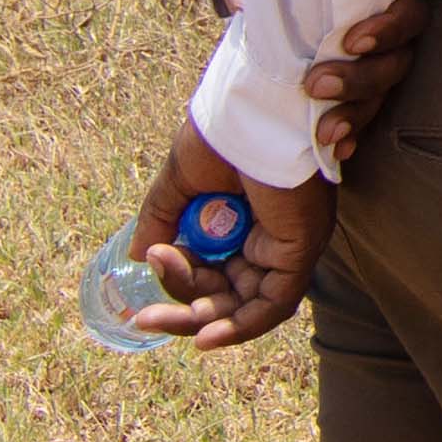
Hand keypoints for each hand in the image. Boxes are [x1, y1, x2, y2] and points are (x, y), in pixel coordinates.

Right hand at [125, 110, 332, 353]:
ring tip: (158, 320)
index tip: (150, 265)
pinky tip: (204, 335)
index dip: (179, 279)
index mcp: (246, 222)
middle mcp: (271, 238)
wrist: (250, 107)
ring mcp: (288, 244)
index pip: (213, 270)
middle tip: (145, 318)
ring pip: (246, 305)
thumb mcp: (180, 184)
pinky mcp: (301, 247)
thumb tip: (140, 260)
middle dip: (184, 309)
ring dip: (202, 319)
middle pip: (228, 294)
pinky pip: (275, 304)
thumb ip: (162, 221)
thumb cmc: (222, 134)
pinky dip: (242, 325)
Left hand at [302, 0, 428, 169]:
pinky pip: (363, 120)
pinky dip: (351, 135)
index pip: (406, 12)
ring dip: (354, 115)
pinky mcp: (359, 97)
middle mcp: (386, 36)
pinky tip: (337, 150)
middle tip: (317, 86)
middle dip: (358, 79)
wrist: (267, 10)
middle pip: (395, 63)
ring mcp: (375, 69)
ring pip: (380, 95)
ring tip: (324, 131)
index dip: (388, 29)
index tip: (351, 44)